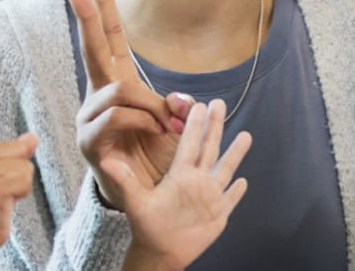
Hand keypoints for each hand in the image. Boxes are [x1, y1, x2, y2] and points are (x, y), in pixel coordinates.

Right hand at [65, 0, 192, 209]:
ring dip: (150, 106)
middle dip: (87, 13)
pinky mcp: (90, 140)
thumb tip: (180, 101)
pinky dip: (144, 122)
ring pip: (120, 89)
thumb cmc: (158, 156)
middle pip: (93, 46)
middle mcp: (99, 94)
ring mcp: (90, 116)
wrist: (150, 197)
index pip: (108, 36)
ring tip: (166, 127)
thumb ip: (175, 106)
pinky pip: (117, 116)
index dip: (101, 7)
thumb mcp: (175, 125)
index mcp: (118, 81)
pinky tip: (157, 133)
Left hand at [112, 100, 250, 270]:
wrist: (158, 252)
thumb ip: (125, 181)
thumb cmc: (146, 226)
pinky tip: (245, 180)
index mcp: (179, 174)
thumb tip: (107, 160)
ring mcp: (209, 196)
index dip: (193, 124)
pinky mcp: (218, 213)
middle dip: (215, 126)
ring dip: (236, 153)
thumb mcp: (136, 201)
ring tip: (247, 135)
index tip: (198, 104)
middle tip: (219, 103)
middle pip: (209, 147)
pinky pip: (231, 198)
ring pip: (225, 169)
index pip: (189, 144)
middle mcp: (196, 180)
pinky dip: (238, 191)